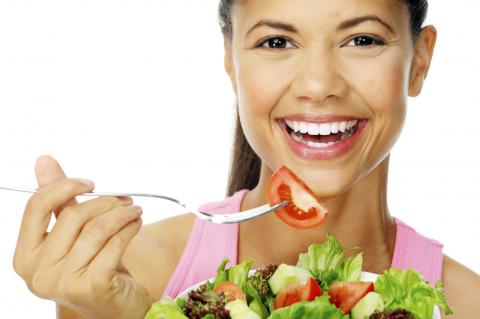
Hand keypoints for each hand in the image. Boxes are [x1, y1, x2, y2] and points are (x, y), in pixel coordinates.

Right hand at [13, 155, 152, 318]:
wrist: (114, 307)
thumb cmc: (92, 267)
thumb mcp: (72, 236)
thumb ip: (58, 202)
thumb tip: (44, 161)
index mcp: (25, 256)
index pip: (36, 207)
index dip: (65, 186)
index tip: (90, 182)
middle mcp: (37, 273)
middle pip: (73, 216)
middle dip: (105, 202)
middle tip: (124, 199)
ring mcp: (63, 283)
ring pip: (97, 229)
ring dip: (122, 214)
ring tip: (134, 211)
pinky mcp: (92, 287)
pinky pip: (115, 243)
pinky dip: (130, 228)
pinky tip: (136, 224)